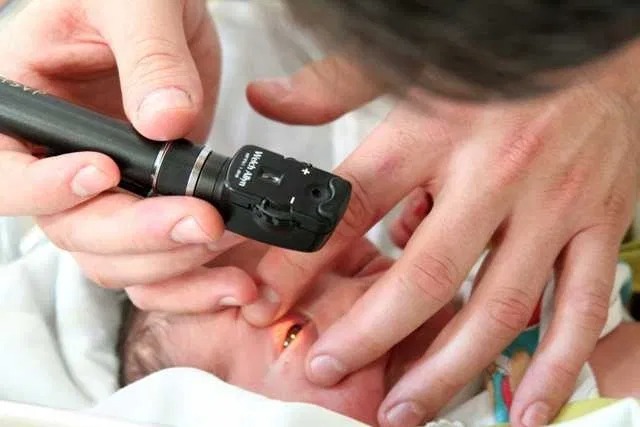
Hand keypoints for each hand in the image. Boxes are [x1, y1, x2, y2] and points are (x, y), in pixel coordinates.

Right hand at [0, 0, 255, 309]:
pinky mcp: (149, 202)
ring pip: (116, 258)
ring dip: (171, 263)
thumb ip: (148, 56)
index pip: (7, 172)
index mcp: (25, 108)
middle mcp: (57, 161)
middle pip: (74, 231)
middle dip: (138, 234)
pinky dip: (191, 273)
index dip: (46, 188)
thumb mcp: (132, 1)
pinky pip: (157, 256)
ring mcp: (106, 190)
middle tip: (201, 219)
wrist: (166, 12)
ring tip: (225, 239)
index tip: (105, 172)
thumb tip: (165, 120)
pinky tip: (230, 275)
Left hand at [242, 50, 639, 425]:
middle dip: (368, 334)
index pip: (350, 206)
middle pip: (423, 274)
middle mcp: (494, 173)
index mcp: (434, 131)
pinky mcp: (600, 225)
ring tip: (403, 409)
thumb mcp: (405, 63)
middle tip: (326, 369)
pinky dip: (553, 369)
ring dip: (447, 370)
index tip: (265, 301)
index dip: (300, 260)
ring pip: (497, 308)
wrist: (595, 40)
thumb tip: (265, 101)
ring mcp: (553, 205)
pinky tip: (524, 412)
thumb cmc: (496, 60)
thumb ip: (331, 88)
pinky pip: (578, 310)